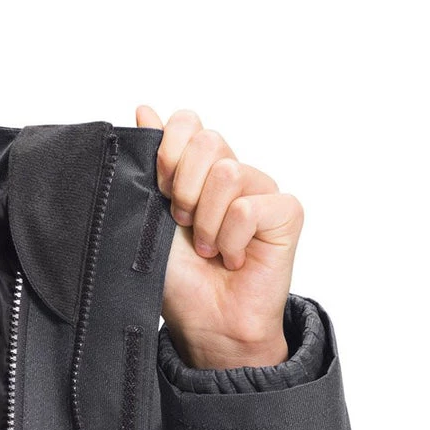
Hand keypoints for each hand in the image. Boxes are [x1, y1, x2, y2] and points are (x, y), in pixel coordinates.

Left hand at [135, 106, 303, 368]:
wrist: (204, 322)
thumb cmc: (177, 278)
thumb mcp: (150, 216)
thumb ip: (150, 163)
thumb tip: (144, 108)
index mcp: (198, 170)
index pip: (188, 123)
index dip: (169, 153)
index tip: (162, 192)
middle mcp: (232, 174)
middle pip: (209, 141)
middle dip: (185, 189)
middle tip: (184, 225)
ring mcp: (261, 191)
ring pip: (228, 174)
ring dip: (208, 222)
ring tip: (209, 250)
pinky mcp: (286, 213)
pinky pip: (251, 207)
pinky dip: (233, 239)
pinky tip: (234, 259)